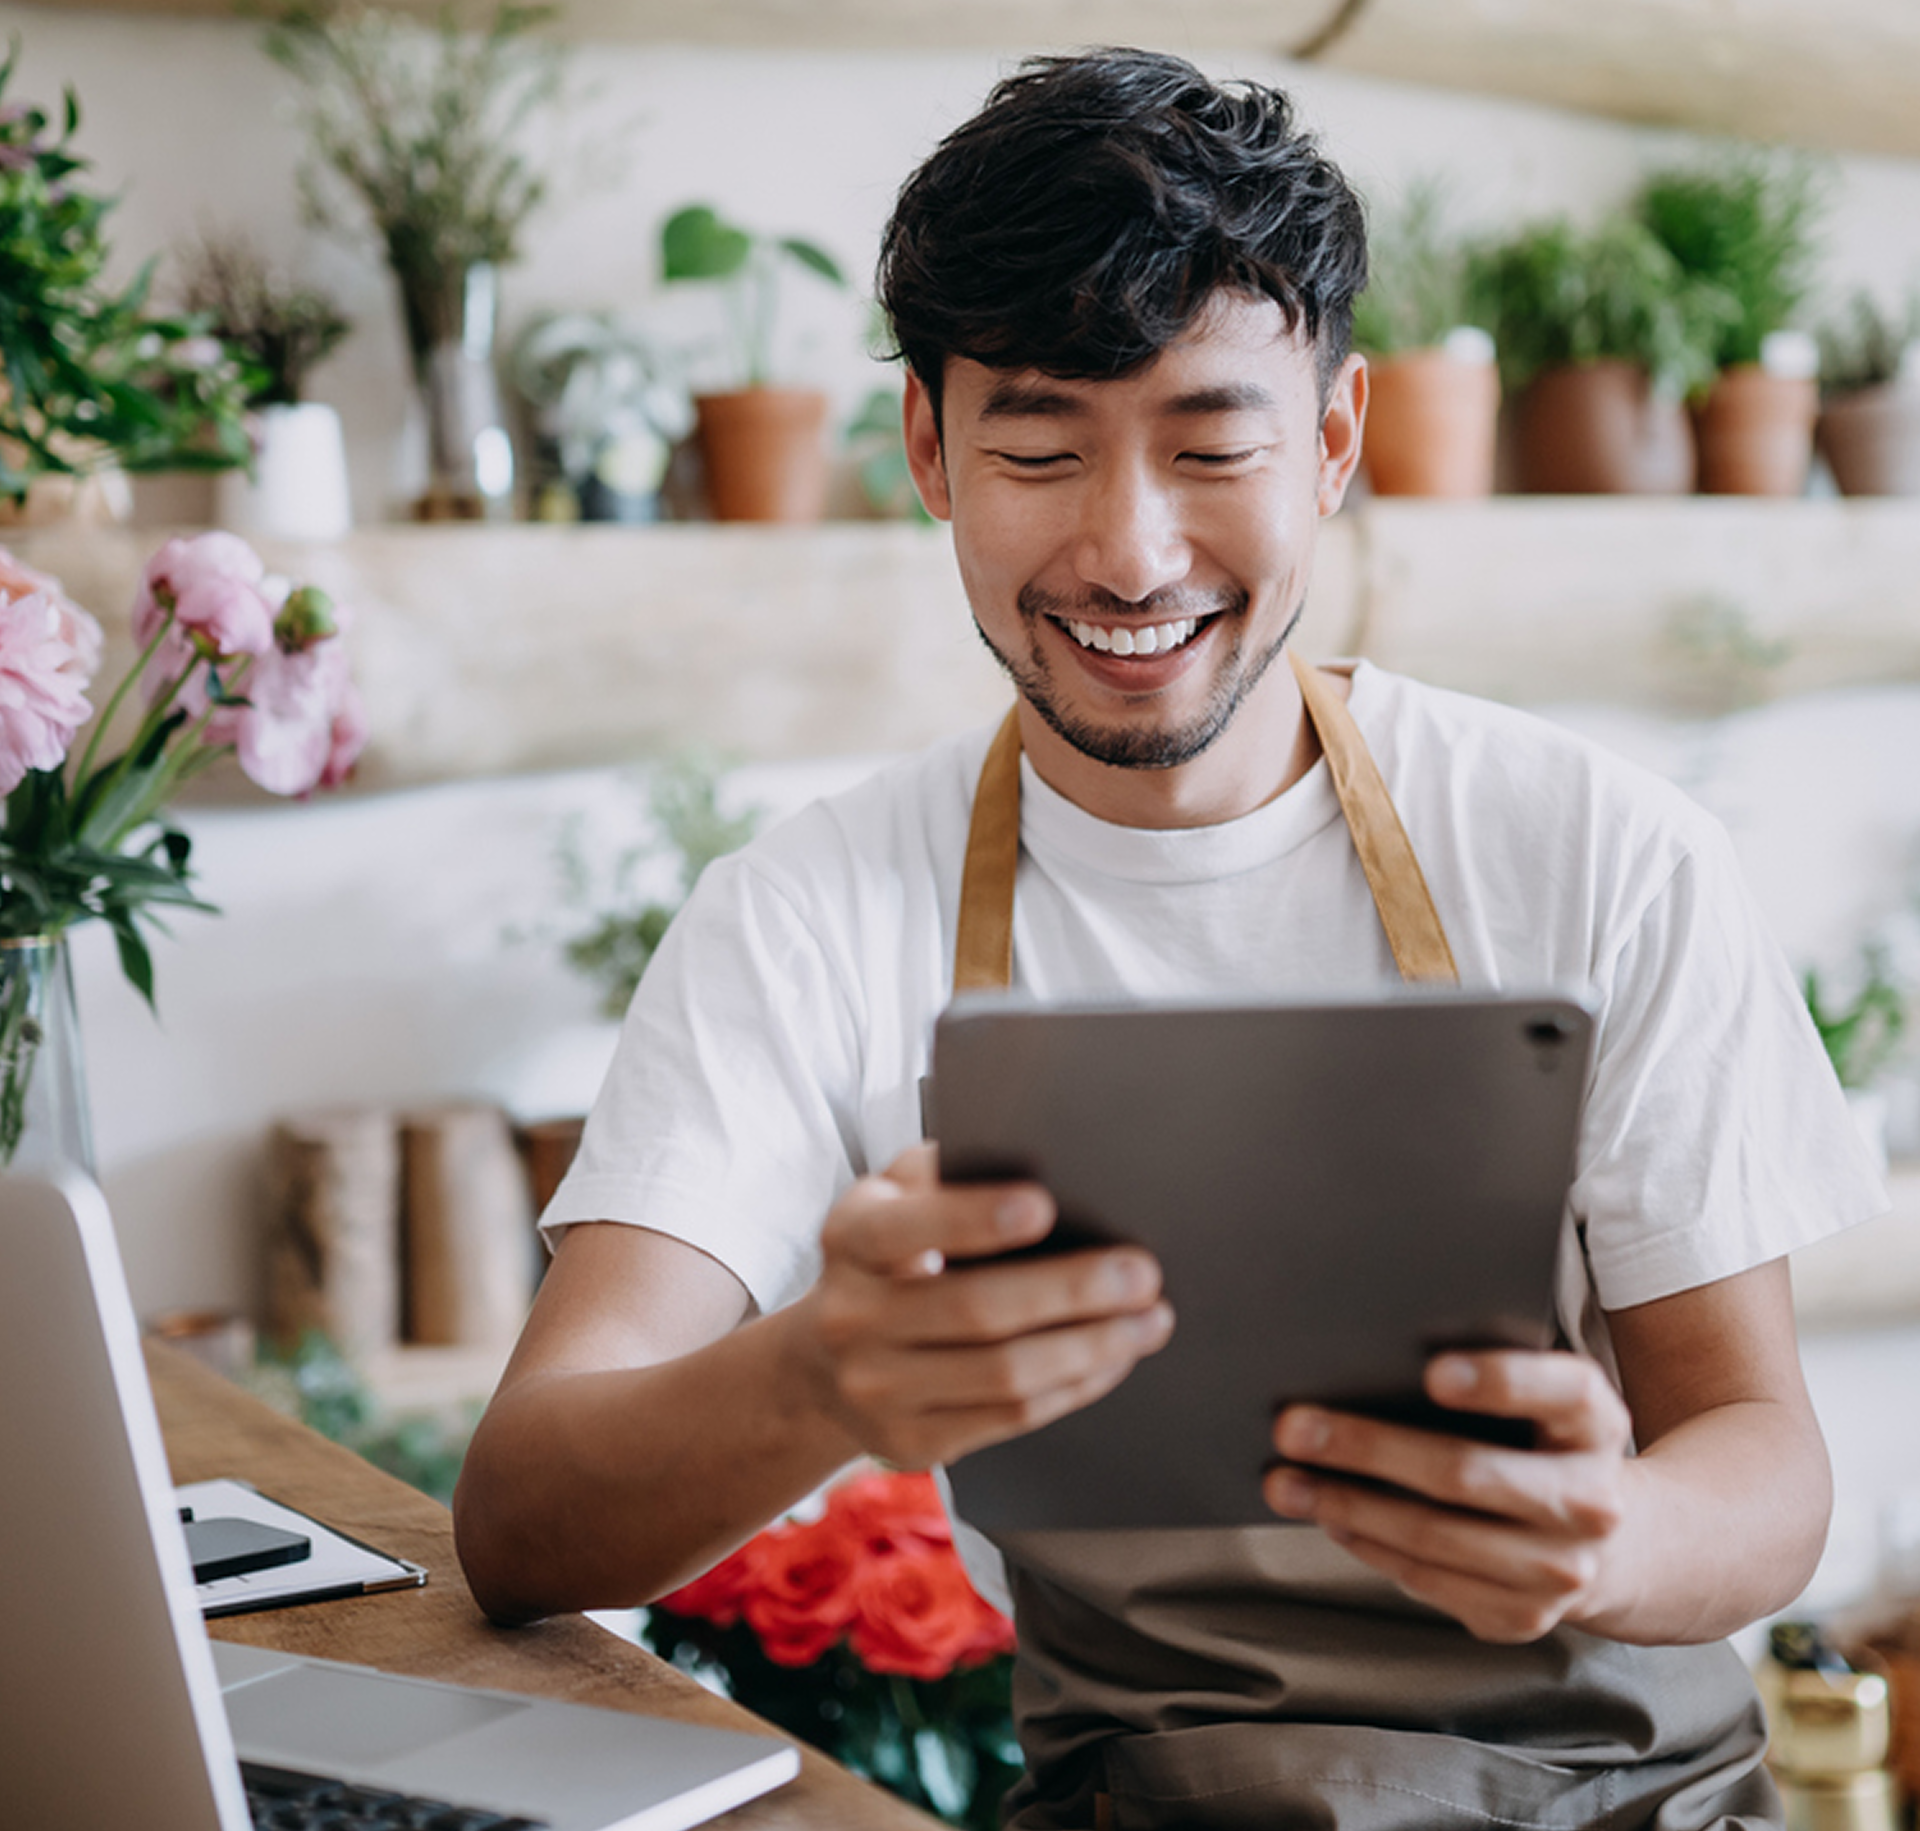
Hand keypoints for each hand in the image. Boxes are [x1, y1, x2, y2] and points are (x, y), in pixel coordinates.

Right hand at [788, 1142, 1173, 1470]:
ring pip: (1004, 1374)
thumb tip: (1038, 1151)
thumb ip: (943, 1173)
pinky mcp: (913, 1441)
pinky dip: (1074, 1386)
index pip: (909, 1227)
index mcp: (849, 1238)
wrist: (823, 1364)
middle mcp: (852, 1317)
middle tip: (1141, 1272)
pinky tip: (1114, 1358)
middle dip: (1071, 1290)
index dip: (975, 1218)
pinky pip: (1011, 1417)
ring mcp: (878, 1389)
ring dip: (1091, 1346)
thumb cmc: (887, 1258)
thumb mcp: (892, 1201)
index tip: (1046, 1205)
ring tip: (1150, 1319)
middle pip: (975, 1308)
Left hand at [1264, 1350, 1633, 1642]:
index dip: (1500, 1381)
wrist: (1613, 1543)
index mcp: (1596, 1422)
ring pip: (1434, 1536)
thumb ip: (1481, 1375)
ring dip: (1346, 1505)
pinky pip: (1427, 1579)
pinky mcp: (1524, 1616)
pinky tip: (1329, 1517)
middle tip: (1291, 1427)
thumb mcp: (1540, 1401)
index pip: (1561, 1390)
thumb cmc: (1542, 1444)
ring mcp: (1562, 1569)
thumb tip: (1362, 1364)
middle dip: (1367, 1448)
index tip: (1431, 1372)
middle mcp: (1592, 1500)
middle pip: (1466, 1472)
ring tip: (1285, 1481)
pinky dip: (1368, 1545)